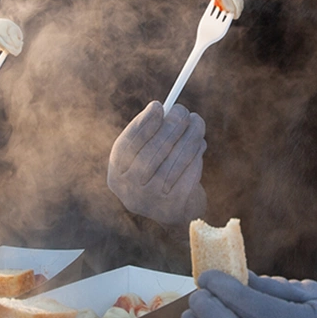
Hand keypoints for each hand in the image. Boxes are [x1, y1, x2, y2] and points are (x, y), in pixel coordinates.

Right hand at [107, 100, 206, 225]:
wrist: (178, 211)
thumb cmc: (162, 171)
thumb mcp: (150, 153)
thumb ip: (153, 134)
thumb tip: (169, 110)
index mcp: (117, 175)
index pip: (126, 147)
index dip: (142, 125)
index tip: (158, 106)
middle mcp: (129, 191)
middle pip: (151, 154)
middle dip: (170, 127)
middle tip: (184, 111)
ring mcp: (151, 202)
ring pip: (174, 162)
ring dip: (189, 138)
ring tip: (197, 124)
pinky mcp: (174, 206)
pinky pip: (188, 174)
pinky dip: (196, 156)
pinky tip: (199, 146)